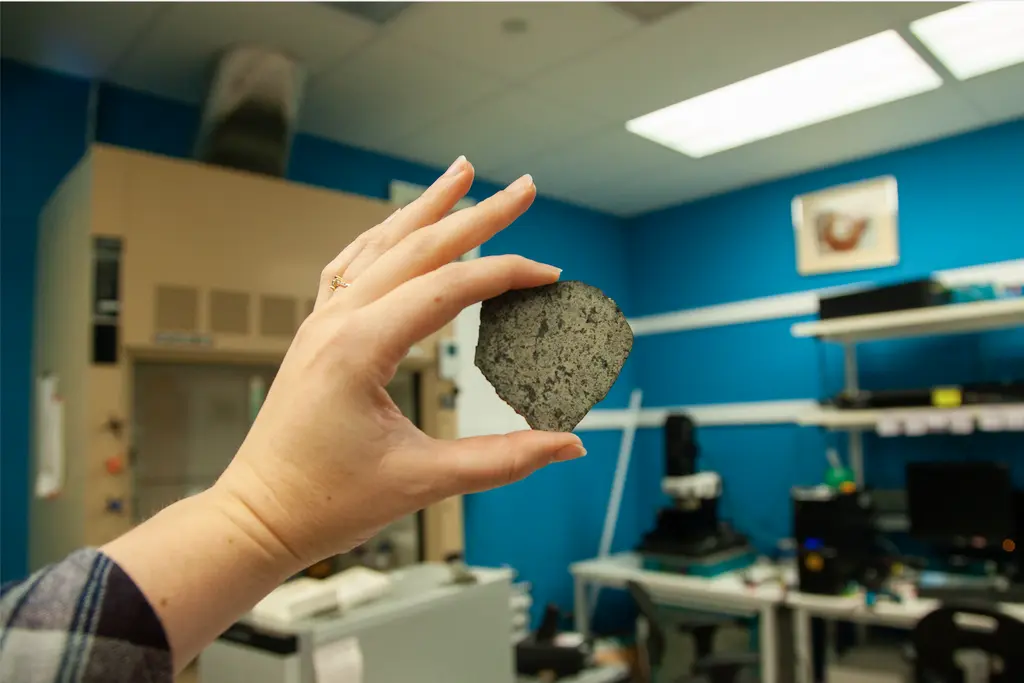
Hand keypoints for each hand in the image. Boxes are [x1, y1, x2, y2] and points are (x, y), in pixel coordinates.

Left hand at [215, 156, 586, 566]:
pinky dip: (382, 238)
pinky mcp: (316, 334)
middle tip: (523, 186)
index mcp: (359, 348)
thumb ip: (504, 459)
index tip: (550, 275)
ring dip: (425, 208)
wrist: (256, 517)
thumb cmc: (325, 503)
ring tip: (460, 173)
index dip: (506, 275)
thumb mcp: (423, 481)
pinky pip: (350, 266)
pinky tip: (396, 226)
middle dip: (476, 213)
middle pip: (418, 247)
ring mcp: (321, 322)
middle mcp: (336, 321)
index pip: (449, 289)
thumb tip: (569, 443)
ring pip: (380, 244)